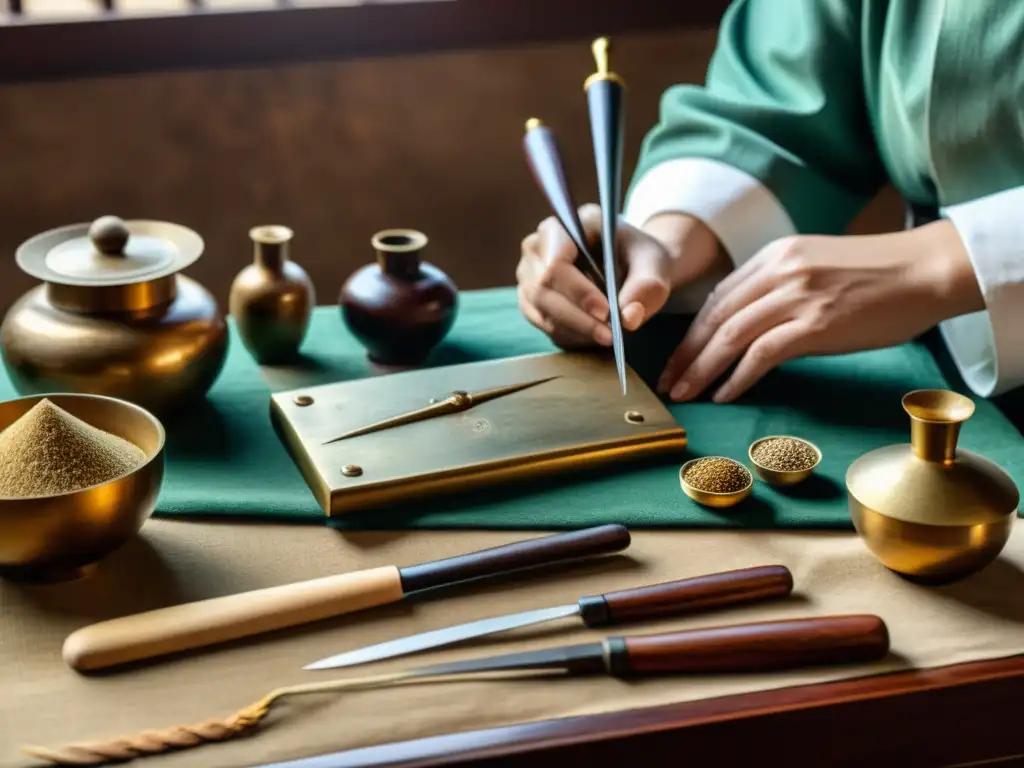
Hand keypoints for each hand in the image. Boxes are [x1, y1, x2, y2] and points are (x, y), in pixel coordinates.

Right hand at [517, 204, 722, 348]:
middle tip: (610, 335)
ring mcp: (529, 274)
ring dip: (575, 330)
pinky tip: (594, 336)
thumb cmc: (639, 256)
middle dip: (577, 318)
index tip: (606, 312)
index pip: (557, 260)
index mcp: (567, 224)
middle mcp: (538, 246)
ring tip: (607, 338)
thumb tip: (629, 319)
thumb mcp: (654, 263)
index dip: (578, 290)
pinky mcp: (531, 299)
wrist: (631, 264)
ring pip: (540, 310)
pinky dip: (570, 336)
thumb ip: (647, 286)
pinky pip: (543, 324)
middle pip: (542, 289)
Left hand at [658, 220, 983, 402]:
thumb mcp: (817, 267)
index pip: (720, 297)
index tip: (677, 356)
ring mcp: (797, 296)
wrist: (927, 269)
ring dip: (702, 369)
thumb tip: (749, 327)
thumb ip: (779, 289)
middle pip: (716, 317)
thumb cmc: (878, 276)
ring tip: (685, 393)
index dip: (692, 331)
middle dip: (686, 353)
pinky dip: (738, 377)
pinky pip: (762, 354)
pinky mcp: (816, 323)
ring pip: (731, 336)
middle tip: (668, 381)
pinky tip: (724, 394)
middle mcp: (779, 271)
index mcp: (776, 255)